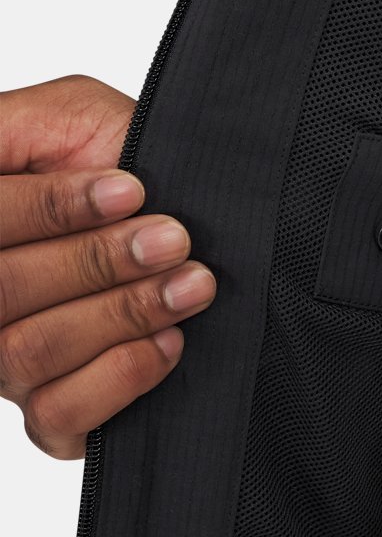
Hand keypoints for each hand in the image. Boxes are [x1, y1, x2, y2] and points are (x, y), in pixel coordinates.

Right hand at [0, 74, 216, 457]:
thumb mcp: (76, 118)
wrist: (205, 238)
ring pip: (27, 351)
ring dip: (121, 314)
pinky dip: (119, 377)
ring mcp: (6, 364)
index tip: (131, 191)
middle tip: (172, 240)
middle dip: (96, 262)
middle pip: (0, 290)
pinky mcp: (51, 418)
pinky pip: (56, 416)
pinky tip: (169, 342)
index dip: (51, 210)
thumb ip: (16, 127)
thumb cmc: (135, 173)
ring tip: (189, 285)